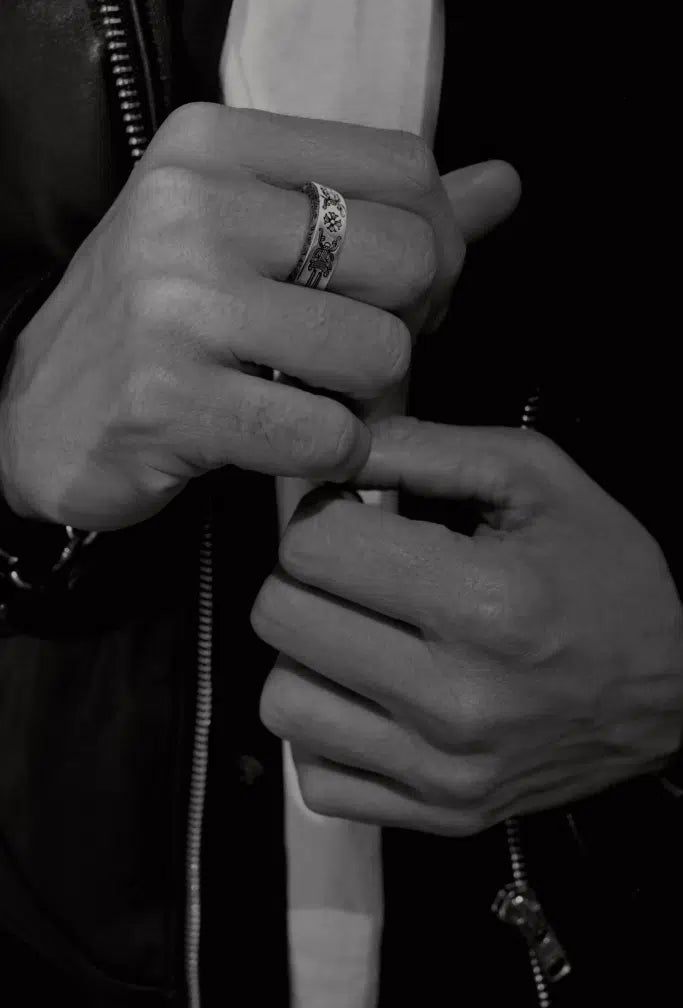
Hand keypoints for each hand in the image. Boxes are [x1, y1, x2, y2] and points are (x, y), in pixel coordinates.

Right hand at [0, 101, 517, 529]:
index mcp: (214, 146)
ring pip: (377, 352)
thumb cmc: (159, 323)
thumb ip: (380, 210)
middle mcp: (191, 208)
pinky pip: (325, 434)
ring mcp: (176, 305)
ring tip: (316, 402)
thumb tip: (502, 186)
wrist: (35, 414)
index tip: (398, 291)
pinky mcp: (172, 400)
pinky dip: (330, 454)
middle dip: (410, 326)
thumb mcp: (251, 239)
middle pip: (408, 257)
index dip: (437, 241)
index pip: (404, 166)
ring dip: (368, 400)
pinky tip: (289, 445)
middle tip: (360, 358)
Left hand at [252, 417, 682, 834]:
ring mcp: (444, 770)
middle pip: (281, 616)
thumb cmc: (603, 575)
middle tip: (350, 569)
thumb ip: (424, 446)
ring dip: (305, 655)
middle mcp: (457, 699)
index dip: (321, 512)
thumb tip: (327, 448)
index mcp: (484, 601)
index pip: (313, 546)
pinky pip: (314, 775)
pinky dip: (326, 728)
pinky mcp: (437, 815)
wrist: (672, 694)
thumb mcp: (535, 476)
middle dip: (303, 575)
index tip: (351, 514)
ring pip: (281, 699)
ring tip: (358, 633)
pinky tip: (368, 695)